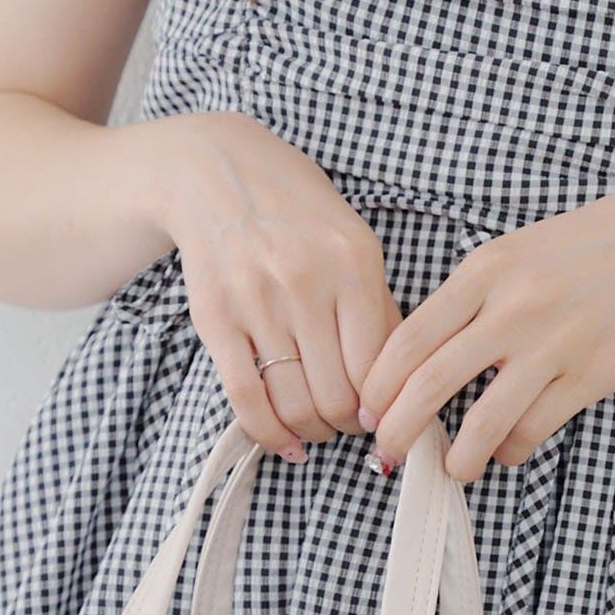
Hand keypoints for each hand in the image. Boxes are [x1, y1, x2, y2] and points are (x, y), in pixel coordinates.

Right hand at [147, 112, 400, 459]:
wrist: (216, 172)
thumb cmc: (296, 212)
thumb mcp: (353, 243)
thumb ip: (378, 309)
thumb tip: (398, 386)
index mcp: (352, 263)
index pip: (378, 367)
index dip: (383, 409)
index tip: (380, 419)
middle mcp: (305, 282)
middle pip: (337, 396)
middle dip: (347, 426)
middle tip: (348, 425)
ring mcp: (256, 301)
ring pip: (294, 404)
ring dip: (312, 432)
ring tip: (317, 428)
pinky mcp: (216, 318)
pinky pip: (246, 398)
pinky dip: (269, 434)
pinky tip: (284, 442)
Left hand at [357, 182, 614, 481]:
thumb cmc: (588, 248)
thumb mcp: (515, 251)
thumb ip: (468, 299)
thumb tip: (417, 360)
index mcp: (484, 270)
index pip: (409, 338)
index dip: (378, 384)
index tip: (367, 410)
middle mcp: (512, 307)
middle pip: (430, 384)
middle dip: (398, 429)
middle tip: (387, 454)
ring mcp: (552, 344)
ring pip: (481, 421)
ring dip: (457, 457)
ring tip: (451, 467)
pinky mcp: (588, 375)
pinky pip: (533, 429)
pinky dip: (510, 450)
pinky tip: (506, 450)